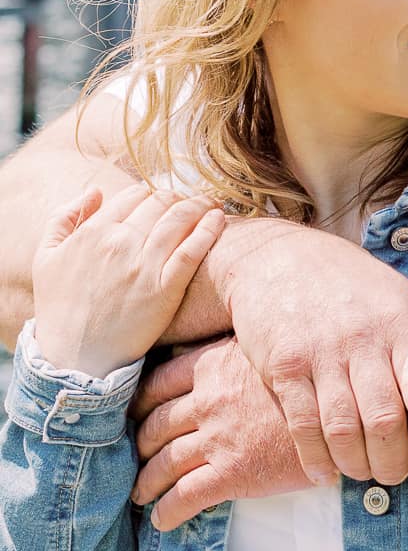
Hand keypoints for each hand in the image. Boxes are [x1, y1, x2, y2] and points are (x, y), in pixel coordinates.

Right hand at [32, 182, 224, 378]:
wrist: (74, 359)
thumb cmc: (59, 309)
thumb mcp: (45, 258)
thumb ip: (64, 218)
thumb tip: (95, 190)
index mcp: (94, 232)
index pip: (135, 194)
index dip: (151, 195)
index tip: (161, 202)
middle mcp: (120, 243)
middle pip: (161, 203)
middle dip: (177, 198)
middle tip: (189, 203)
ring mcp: (144, 266)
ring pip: (179, 219)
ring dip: (198, 205)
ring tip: (210, 205)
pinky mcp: (165, 289)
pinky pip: (193, 249)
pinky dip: (208, 228)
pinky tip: (218, 218)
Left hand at [130, 336, 310, 529]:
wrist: (345, 414)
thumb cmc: (311, 379)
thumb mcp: (267, 350)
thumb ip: (233, 352)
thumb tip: (208, 350)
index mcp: (214, 365)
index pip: (159, 384)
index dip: (142, 404)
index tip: (136, 416)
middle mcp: (209, 401)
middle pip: (155, 425)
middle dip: (141, 445)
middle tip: (138, 457)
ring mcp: (218, 438)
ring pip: (164, 464)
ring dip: (147, 482)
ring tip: (142, 494)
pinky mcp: (232, 473)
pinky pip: (184, 497)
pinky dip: (167, 512)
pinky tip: (162, 521)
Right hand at [214, 218, 407, 485]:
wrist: (278, 259)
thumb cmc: (349, 281)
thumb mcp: (405, 292)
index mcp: (399, 323)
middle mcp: (362, 339)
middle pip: (387, 417)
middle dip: (395, 461)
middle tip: (398, 477)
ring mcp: (320, 354)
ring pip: (345, 427)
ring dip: (357, 463)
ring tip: (366, 474)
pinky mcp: (284, 366)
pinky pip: (302, 424)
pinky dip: (315, 458)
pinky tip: (327, 472)